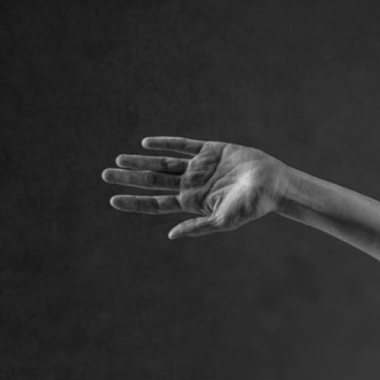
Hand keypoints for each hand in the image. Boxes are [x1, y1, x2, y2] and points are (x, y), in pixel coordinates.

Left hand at [100, 136, 284, 238]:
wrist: (274, 183)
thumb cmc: (252, 206)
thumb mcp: (224, 220)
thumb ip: (198, 226)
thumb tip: (171, 235)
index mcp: (192, 202)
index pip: (156, 203)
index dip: (134, 202)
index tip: (112, 200)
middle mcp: (192, 184)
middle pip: (154, 181)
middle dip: (130, 178)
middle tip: (105, 174)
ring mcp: (200, 167)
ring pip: (163, 163)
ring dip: (141, 161)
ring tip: (119, 160)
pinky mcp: (210, 150)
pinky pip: (183, 145)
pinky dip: (166, 144)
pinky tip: (147, 144)